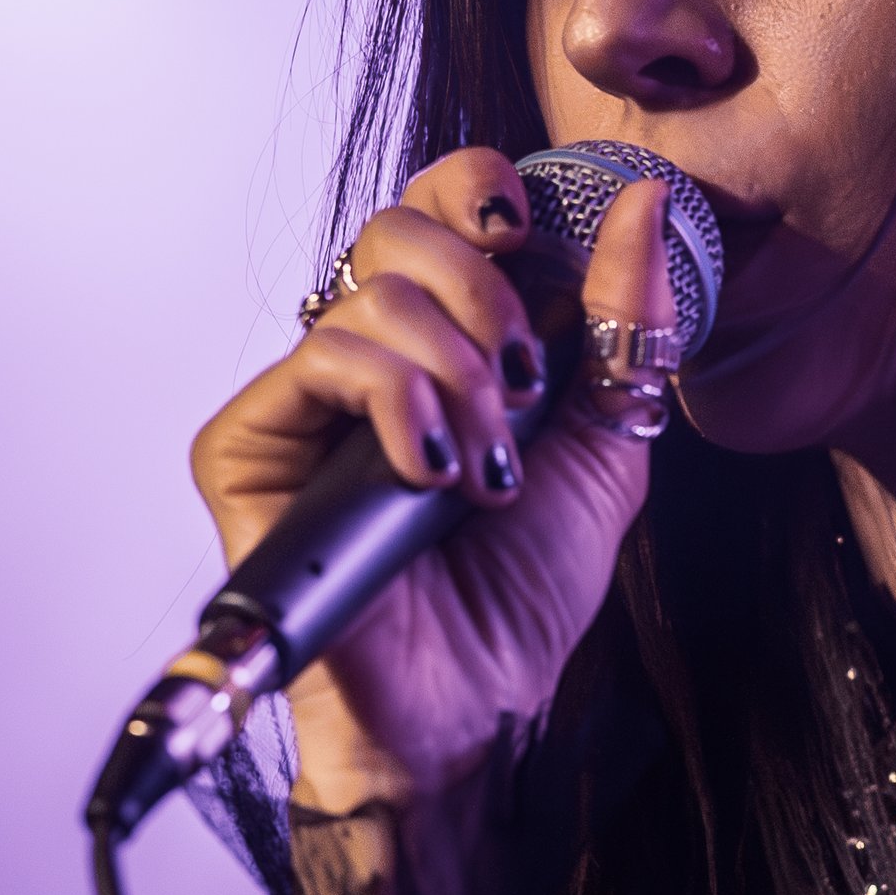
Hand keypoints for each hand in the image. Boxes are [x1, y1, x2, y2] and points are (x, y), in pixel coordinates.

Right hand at [191, 148, 676, 813]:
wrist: (477, 702)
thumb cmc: (525, 588)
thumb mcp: (604, 438)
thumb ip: (625, 321)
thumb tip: (647, 202)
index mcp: (442, 339)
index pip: (436, 207)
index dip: (478, 193)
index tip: (529, 239)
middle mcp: (364, 357)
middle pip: (398, 226)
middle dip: (485, 296)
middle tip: (525, 386)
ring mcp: (302, 400)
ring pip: (370, 294)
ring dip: (460, 376)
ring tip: (487, 470)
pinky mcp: (248, 444)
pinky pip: (323, 359)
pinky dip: (400, 402)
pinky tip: (433, 473)